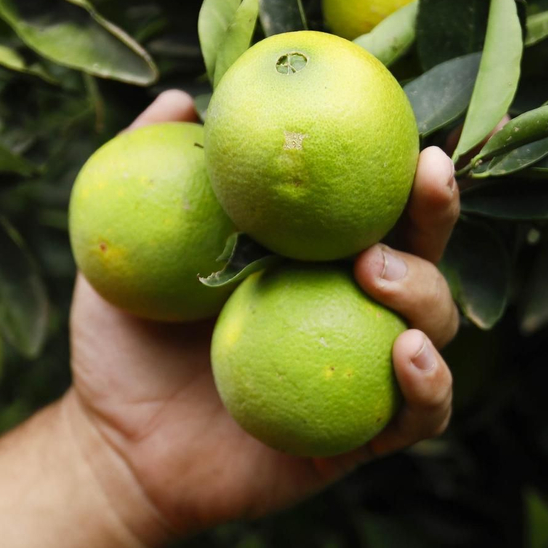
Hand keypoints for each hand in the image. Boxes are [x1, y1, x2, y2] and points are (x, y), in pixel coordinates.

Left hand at [63, 90, 460, 547]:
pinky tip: (407, 356)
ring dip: (427, 293)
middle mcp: (350, 308)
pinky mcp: (363, 439)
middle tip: (421, 181)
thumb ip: (147, 175)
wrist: (113, 448)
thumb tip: (180, 98)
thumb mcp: (122, 256)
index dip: (408, 165)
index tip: (421, 124)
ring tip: (379, 273)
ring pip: (435, 326)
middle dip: (435, 210)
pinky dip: (430, 387)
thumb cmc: (123, 346)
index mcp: (310, 257)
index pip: (374, 202)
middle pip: (424, 252)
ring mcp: (364, 374)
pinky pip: (421, 416)